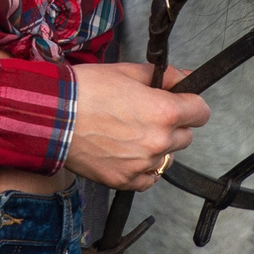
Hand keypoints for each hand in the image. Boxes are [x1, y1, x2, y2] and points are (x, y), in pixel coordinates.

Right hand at [65, 61, 209, 190]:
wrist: (52, 117)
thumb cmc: (86, 91)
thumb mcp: (128, 72)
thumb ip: (163, 76)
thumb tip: (184, 79)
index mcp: (164, 112)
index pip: (201, 113)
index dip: (191, 104)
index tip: (181, 103)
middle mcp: (158, 141)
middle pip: (185, 137)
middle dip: (172, 126)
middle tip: (146, 116)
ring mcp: (142, 165)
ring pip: (166, 158)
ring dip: (156, 148)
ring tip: (129, 134)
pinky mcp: (125, 181)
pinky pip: (149, 179)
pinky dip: (142, 169)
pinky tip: (125, 153)